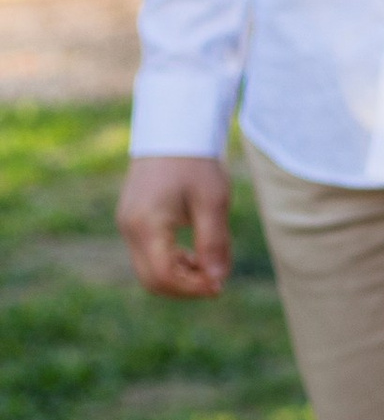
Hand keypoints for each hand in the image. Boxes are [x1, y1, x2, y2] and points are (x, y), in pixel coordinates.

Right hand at [118, 154, 232, 297]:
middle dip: (185, 288)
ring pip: (148, 270)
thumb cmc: (196, 162)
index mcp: (147, 224)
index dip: (193, 288)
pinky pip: (146, 255)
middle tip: (216, 282)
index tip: (220, 286)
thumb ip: (214, 243)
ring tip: (209, 264)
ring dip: (178, 276)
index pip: (164, 276)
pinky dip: (170, 263)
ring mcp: (126, 225)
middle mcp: (129, 228)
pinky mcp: (131, 220)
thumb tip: (219, 282)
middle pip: (152, 280)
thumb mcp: (213, 202)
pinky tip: (194, 255)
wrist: (173, 130)